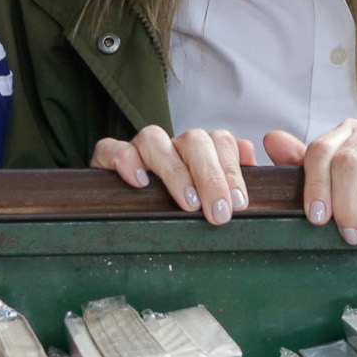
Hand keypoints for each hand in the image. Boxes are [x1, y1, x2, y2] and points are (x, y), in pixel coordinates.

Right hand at [90, 125, 255, 223]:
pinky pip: (111, 147)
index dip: (231, 170)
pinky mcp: (106, 160)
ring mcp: (139, 151)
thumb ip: (232, 176)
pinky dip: (125, 159)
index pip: (221, 142)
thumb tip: (250, 151)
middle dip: (210, 177)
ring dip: (174, 170)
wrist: (119, 218)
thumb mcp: (211, 199)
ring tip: (187, 203)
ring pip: (154, 138)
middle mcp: (171, 147)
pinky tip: (139, 182)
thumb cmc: (176, 210)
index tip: (237, 203)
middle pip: (194, 140)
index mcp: (199, 153)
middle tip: (218, 213)